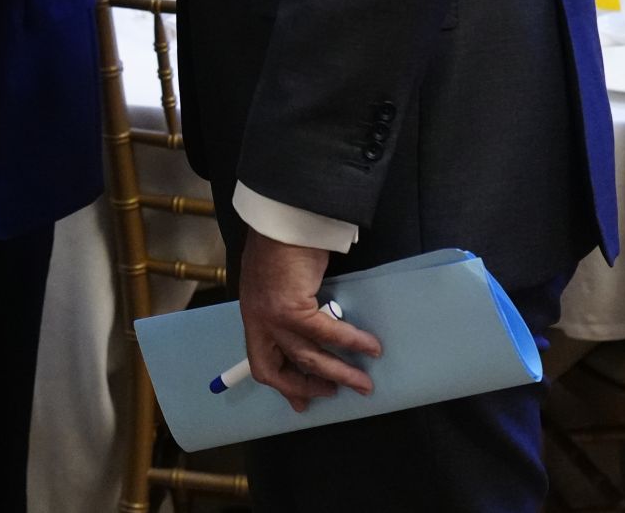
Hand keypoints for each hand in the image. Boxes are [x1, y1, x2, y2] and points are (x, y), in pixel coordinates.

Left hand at [237, 232, 380, 412]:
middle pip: (278, 369)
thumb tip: (308, 324)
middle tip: (334, 394)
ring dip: (339, 373)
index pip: (261, 362)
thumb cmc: (281, 246)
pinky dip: (352, 342)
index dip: (283, 385)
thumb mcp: (274, 283)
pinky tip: (371, 346)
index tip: (300, 403)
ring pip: (308, 357)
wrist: (281, 221)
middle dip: (308, 387)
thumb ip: (284, 306)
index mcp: (253, 316)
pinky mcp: (291, 308)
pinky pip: (328, 333)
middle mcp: (257, 320)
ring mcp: (272, 317)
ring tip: (364, 383)